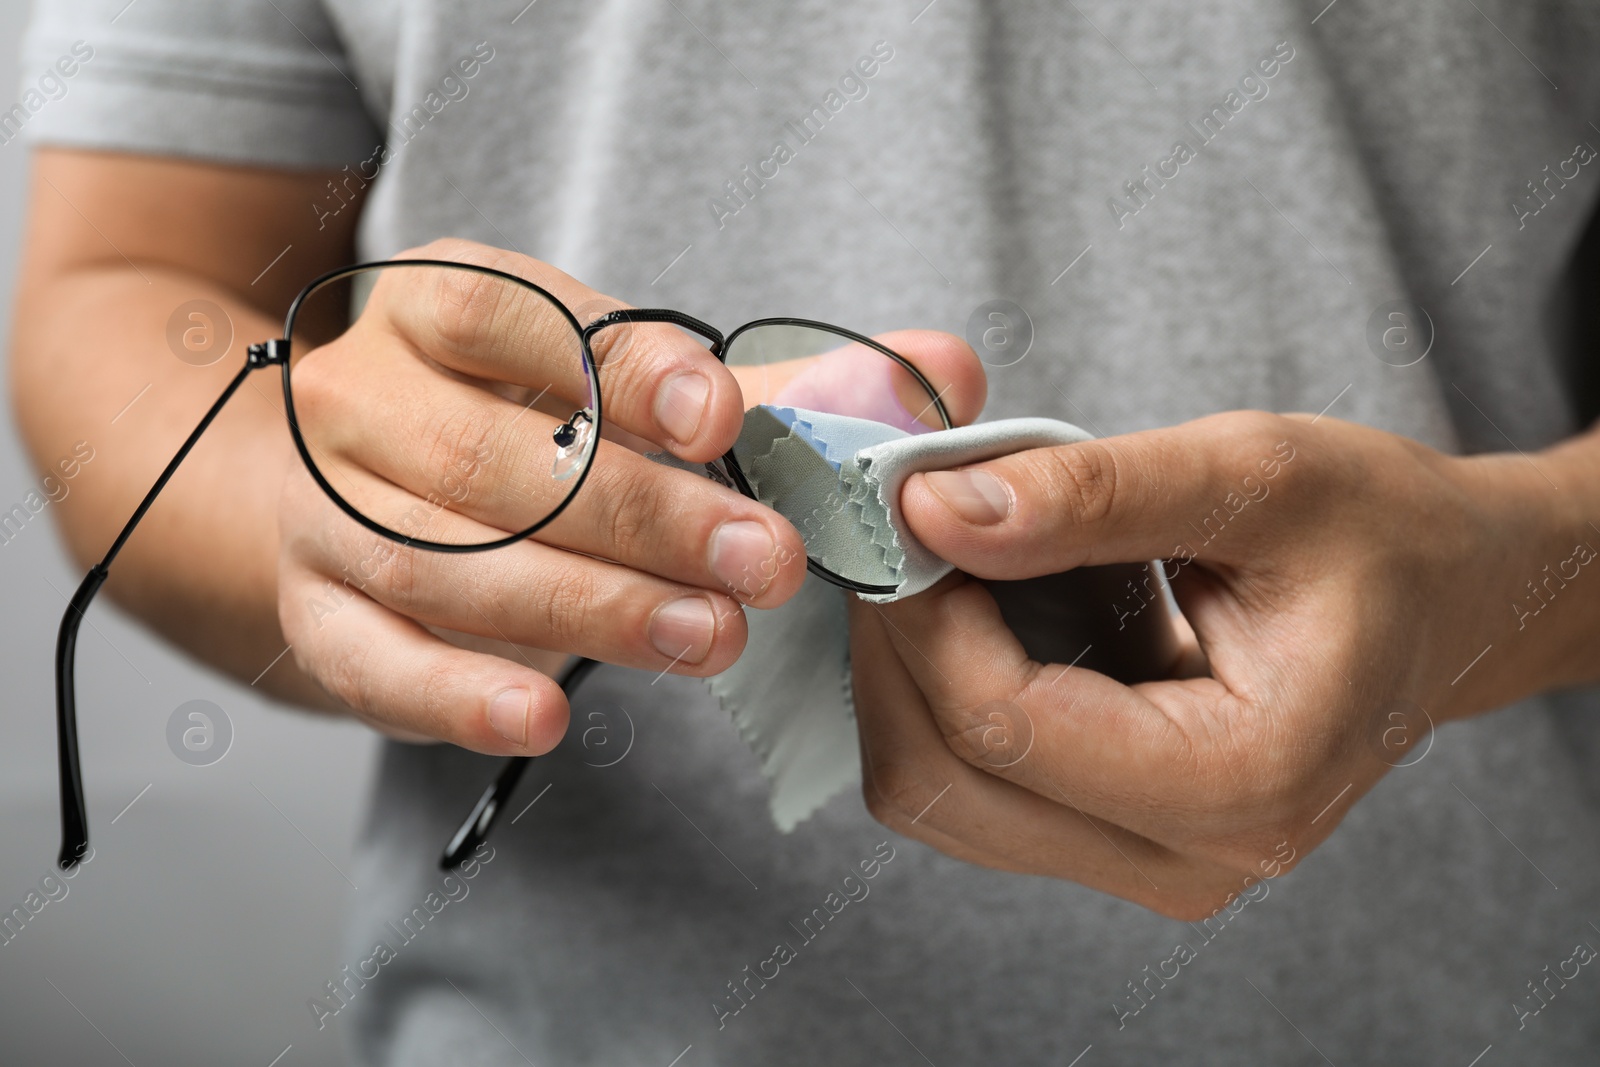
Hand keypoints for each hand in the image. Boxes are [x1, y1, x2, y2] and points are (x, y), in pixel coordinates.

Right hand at [276, 239, 977, 753]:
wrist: (346, 495)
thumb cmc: (525, 432)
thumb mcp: (644, 399)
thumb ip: (789, 392)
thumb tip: (945, 370)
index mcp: (442, 308)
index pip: (511, 313)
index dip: (618, 367)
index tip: (723, 415)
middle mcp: (366, 399)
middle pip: (491, 456)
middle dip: (640, 514)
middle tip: (765, 563)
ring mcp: (326, 513)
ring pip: (442, 562)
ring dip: (586, 606)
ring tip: (708, 637)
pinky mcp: (316, 616)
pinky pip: (372, 660)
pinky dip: (457, 693)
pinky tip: (543, 717)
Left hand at [850, 409, 1597, 917]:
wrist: (1448, 598)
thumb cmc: (1380, 535)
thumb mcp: (1256, 475)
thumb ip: (1092, 493)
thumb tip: (933, 508)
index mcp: (1242, 782)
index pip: (1007, 726)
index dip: (929, 615)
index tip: (909, 512)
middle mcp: (1188, 858)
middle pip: (947, 781)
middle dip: (900, 649)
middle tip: (907, 532)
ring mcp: (1147, 863)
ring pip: (939, 800)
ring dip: (909, 678)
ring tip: (945, 568)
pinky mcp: (1115, 841)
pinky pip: (970, 795)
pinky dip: (941, 703)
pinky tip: (975, 619)